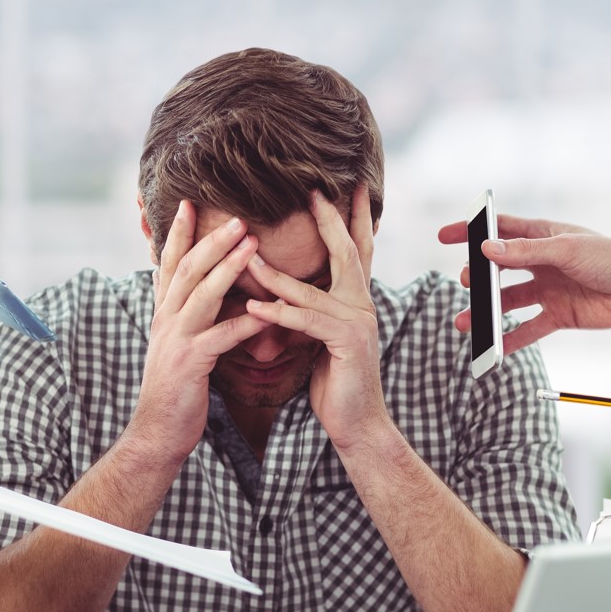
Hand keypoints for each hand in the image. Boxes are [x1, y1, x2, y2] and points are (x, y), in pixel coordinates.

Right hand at [129, 201, 269, 461]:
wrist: (157, 432)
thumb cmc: (175, 390)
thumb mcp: (177, 345)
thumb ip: (188, 318)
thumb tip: (201, 294)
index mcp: (164, 314)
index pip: (170, 264)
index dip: (179, 234)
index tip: (190, 203)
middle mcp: (166, 320)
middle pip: (187, 270)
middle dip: (211, 239)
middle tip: (238, 215)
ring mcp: (176, 340)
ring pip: (202, 295)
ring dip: (227, 267)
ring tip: (252, 244)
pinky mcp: (190, 364)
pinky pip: (221, 337)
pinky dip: (246, 322)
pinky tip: (268, 312)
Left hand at [245, 186, 387, 449]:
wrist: (357, 424)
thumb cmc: (336, 383)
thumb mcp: (321, 340)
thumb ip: (311, 312)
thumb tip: (286, 292)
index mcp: (356, 301)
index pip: (356, 251)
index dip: (352, 218)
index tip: (346, 187)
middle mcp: (362, 306)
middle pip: (347, 252)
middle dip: (330, 220)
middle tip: (313, 190)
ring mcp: (358, 323)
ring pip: (312, 289)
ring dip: (275, 273)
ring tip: (247, 255)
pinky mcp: (346, 343)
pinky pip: (306, 321)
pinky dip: (278, 313)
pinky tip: (254, 307)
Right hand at [438, 215, 610, 354]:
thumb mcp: (567, 250)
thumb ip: (526, 251)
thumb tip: (487, 250)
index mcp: (543, 236)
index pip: (499, 230)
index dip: (472, 232)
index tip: (445, 236)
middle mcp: (542, 262)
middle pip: (499, 269)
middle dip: (478, 277)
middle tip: (465, 283)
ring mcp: (549, 290)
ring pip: (509, 302)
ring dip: (487, 312)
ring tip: (465, 322)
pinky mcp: (559, 315)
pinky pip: (529, 329)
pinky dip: (510, 340)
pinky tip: (493, 348)